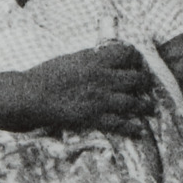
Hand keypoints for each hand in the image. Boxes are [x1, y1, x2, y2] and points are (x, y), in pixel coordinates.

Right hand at [24, 42, 158, 133]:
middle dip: (144, 81)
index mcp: (97, 60)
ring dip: (144, 105)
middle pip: (136, 79)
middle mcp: (103, 79)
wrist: (32, 95)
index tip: (135, 61)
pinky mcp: (93, 117)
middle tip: (146, 84)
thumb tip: (105, 55)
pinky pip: (119, 123)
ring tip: (149, 107)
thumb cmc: (47, 74)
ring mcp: (100, 99)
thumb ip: (91, 57)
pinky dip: (131, 127)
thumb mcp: (72, 58)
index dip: (134, 57)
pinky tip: (138, 129)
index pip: (127, 53)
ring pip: (133, 102)